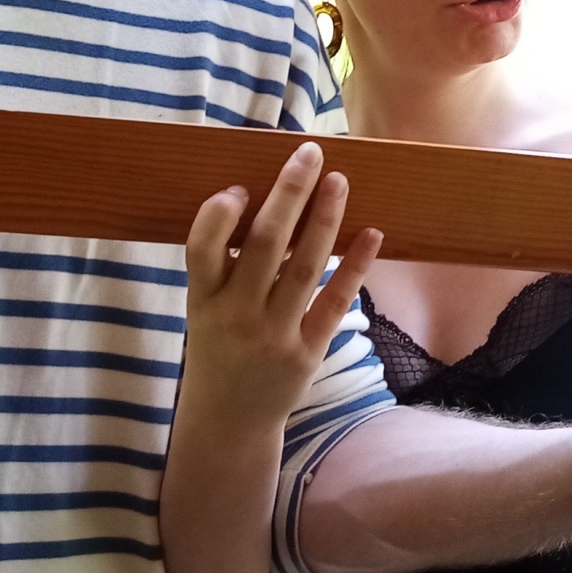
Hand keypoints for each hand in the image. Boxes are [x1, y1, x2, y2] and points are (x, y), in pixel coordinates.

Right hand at [178, 141, 380, 433]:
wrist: (229, 418)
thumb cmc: (218, 346)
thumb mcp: (202, 307)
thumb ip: (223, 263)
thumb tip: (261, 195)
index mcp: (201, 300)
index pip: (200, 249)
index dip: (218, 215)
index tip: (239, 187)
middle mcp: (234, 315)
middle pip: (264, 246)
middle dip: (288, 194)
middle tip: (309, 153)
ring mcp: (273, 336)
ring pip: (303, 267)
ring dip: (324, 219)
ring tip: (339, 180)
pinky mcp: (306, 353)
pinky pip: (334, 302)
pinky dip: (354, 266)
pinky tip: (371, 233)